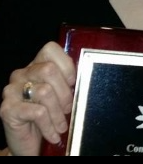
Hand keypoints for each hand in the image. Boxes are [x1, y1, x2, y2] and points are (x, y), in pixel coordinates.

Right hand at [0, 41, 75, 155]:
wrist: (26, 142)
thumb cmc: (47, 115)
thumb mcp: (60, 96)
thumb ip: (68, 83)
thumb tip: (85, 77)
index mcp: (35, 66)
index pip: (50, 49)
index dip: (66, 65)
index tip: (73, 82)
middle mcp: (21, 74)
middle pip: (49, 70)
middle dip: (65, 92)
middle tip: (69, 108)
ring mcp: (11, 90)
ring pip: (45, 91)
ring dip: (58, 113)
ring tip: (62, 125)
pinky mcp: (7, 109)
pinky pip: (38, 112)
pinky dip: (50, 125)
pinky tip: (54, 134)